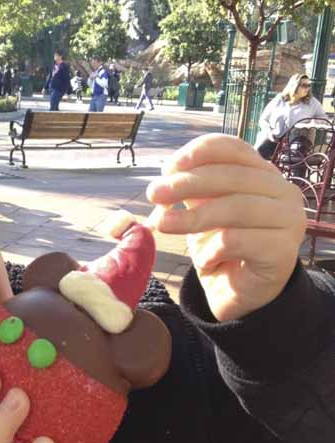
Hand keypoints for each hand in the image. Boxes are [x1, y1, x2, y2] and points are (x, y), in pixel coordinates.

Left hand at [146, 133, 305, 320]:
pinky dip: (212, 249)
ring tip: (162, 225)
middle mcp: (282, 192)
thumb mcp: (202, 211)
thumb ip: (189, 191)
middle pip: (232, 176)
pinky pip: (238, 241)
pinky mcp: (283, 251)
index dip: (200, 152)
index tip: (167, 167)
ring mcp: (288, 220)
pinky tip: (203, 261)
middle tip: (154, 194)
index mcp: (263, 174)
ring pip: (235, 207)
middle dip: (187, 183)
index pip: (235, 149)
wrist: (239, 294)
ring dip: (192, 216)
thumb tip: (163, 180)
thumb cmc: (221, 248)